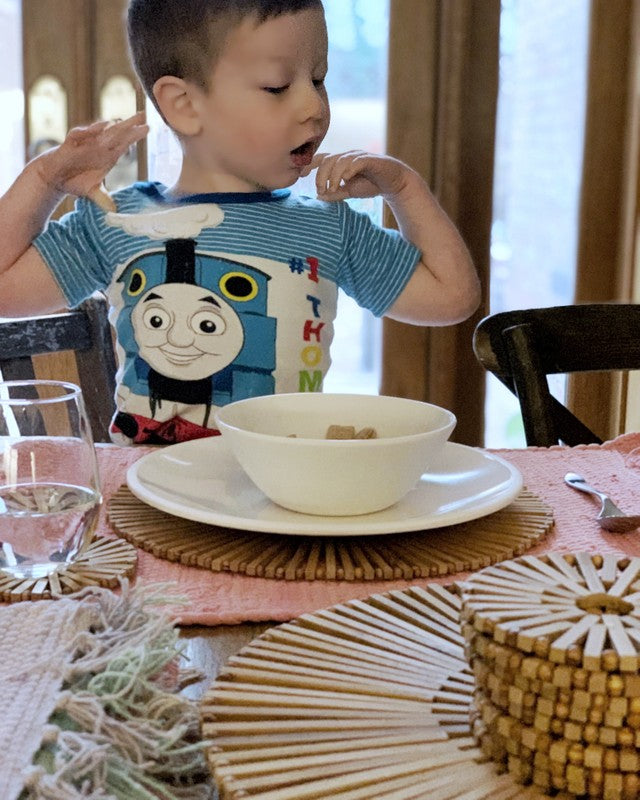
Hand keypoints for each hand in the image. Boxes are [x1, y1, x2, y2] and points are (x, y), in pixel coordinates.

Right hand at [32, 112, 148, 211]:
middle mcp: (98, 147)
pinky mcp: (71, 144)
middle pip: (117, 133)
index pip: (124, 144)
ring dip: (115, 125)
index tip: (148, 128)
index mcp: (107, 157)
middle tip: (143, 114)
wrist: (54, 178)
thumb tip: (114, 210)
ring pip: (103, 131)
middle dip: (130, 124)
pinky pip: (82, 134)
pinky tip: (103, 126)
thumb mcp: (92, 191)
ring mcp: (85, 144)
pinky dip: (92, 130)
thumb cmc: (75, 180)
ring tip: (129, 119)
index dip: (135, 136)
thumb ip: (103, 198)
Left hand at [303, 150, 410, 201]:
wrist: (393, 183)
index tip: (301, 176)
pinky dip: (347, 170)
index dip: (309, 165)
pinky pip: (355, 161)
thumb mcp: (349, 191)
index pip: (321, 159)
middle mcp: (347, 156)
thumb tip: (319, 197)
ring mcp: (358, 156)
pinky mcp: (370, 159)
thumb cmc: (371, 184)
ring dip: (332, 176)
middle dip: (320, 176)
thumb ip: (335, 193)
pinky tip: (345, 180)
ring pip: (339, 160)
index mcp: (340, 162)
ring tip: (332, 189)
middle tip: (321, 190)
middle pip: (327, 159)